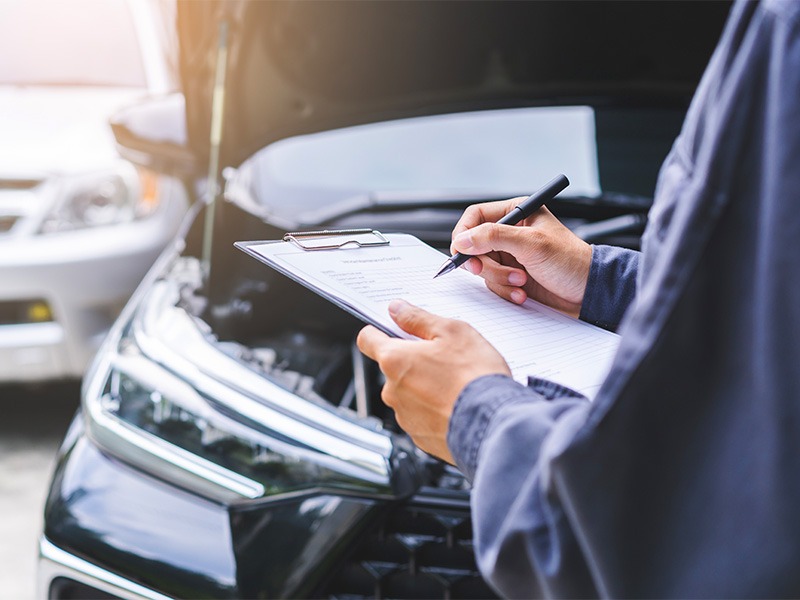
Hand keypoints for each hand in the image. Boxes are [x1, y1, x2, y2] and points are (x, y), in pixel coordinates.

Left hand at [357, 299, 510, 463]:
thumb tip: (397, 310)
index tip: (392, 328)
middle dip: (413, 360)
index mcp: (394, 360)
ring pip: (409, 393)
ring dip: (425, 386)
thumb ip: (418, 319)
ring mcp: (405, 416)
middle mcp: (392, 391)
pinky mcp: (420, 437)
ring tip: (456, 383)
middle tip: (443, 357)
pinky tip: (457, 403)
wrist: (493, 424)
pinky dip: (435, 409)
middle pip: (393, 367)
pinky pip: (422, 416)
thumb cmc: (475, 376)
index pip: (367, 340)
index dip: (378, 331)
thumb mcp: (452, 332)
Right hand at [451, 199, 591, 316]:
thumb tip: (463, 239)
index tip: (462, 252)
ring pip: (482, 267)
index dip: (464, 234)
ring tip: (521, 281)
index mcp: (516, 213)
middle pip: (474, 245)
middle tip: (485, 271)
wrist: (588, 292)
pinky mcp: (511, 276)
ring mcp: (510, 255)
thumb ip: (494, 237)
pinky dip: (504, 290)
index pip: (475, 216)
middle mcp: (510, 232)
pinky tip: (522, 292)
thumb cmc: (570, 261)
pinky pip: (492, 284)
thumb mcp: (531, 244)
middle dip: (484, 262)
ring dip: (499, 279)